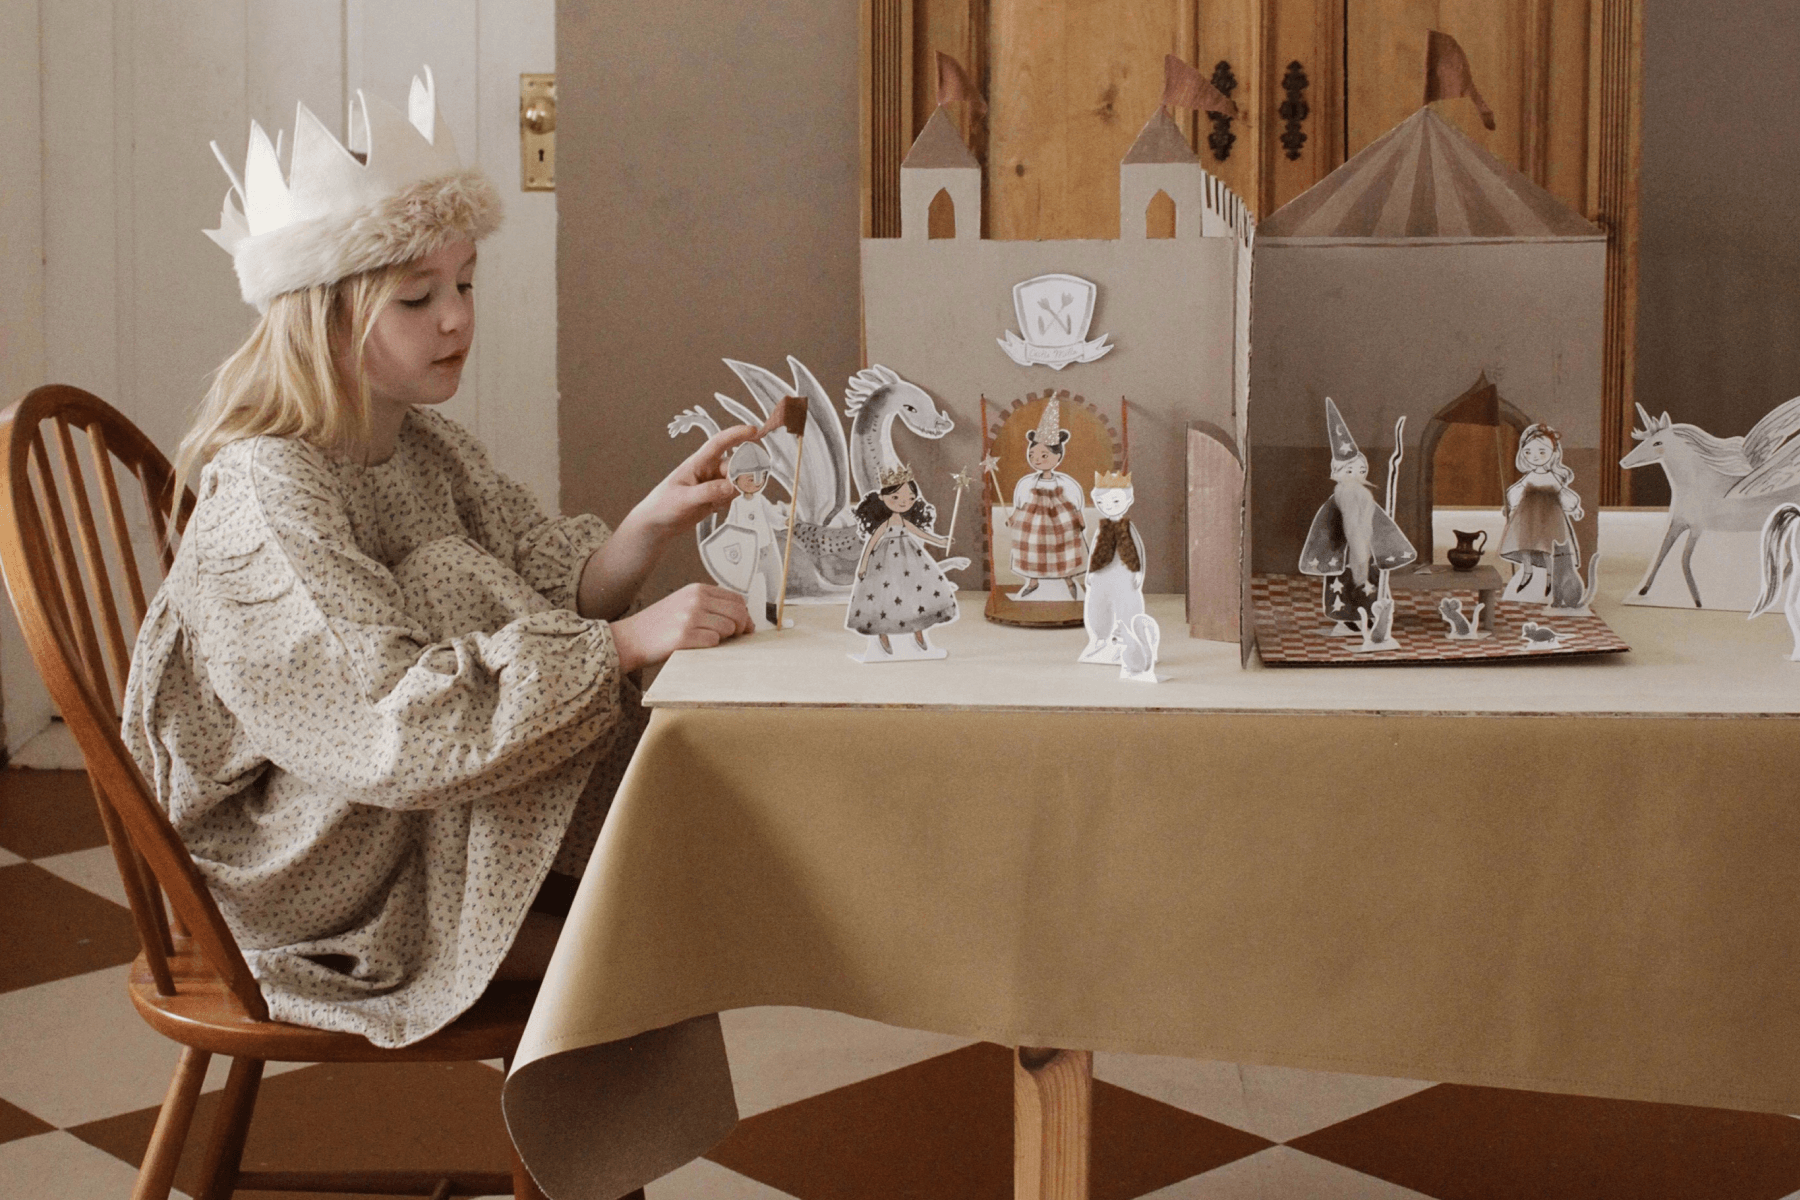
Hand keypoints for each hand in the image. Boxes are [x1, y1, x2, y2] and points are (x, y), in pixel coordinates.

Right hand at [610, 584, 752, 672]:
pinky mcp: (684, 635)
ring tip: (709, 641)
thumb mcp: (683, 603)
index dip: (744, 615)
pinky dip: (710, 647)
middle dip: (741, 628)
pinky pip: (713, 641)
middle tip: (735, 638)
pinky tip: (697, 646)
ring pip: (728, 627)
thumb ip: (709, 604)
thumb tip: (742, 617)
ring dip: (725, 639)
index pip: (736, 598)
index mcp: (697, 589)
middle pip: (738, 612)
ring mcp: (689, 616)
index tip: (744, 627)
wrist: (630, 638)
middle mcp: (695, 599)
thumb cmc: (658, 625)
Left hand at [628, 425, 760, 540]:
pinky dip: (730, 501)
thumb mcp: (684, 498)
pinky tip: (716, 508)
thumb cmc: (663, 505)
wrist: (656, 525)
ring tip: (720, 502)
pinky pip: (731, 494)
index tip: (754, 432)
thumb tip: (732, 486)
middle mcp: (707, 470)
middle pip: (734, 465)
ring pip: (735, 481)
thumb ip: (708, 492)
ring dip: (736, 490)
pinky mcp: (714, 497)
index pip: (719, 443)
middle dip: (741, 475)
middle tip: (741, 489)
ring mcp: (712, 484)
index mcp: (698, 463)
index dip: (736, 435)